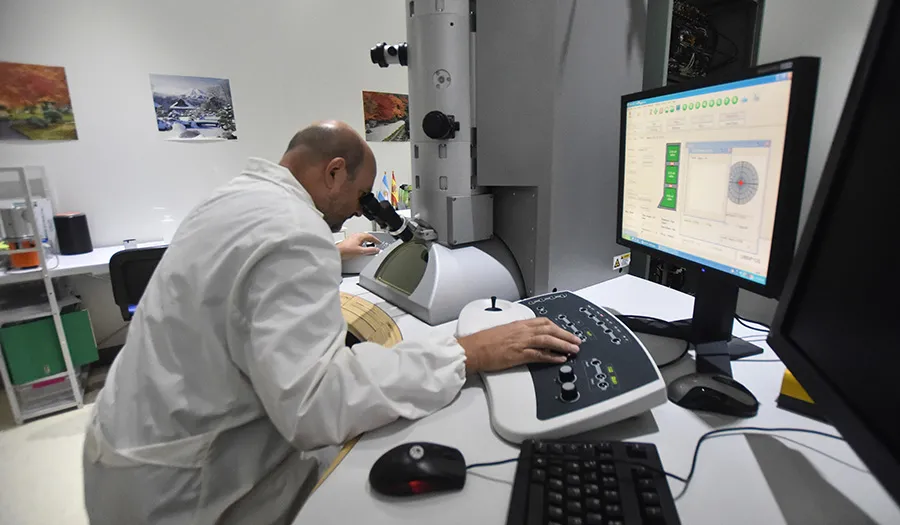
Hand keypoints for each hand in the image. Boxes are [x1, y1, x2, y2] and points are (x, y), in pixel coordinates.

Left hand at [337, 233, 380, 259]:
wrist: (337, 252)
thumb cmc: (346, 250)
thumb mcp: (361, 252)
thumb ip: (370, 250)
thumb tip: (376, 250)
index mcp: (359, 236)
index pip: (370, 236)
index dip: (376, 240)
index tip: (379, 243)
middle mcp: (355, 235)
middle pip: (366, 236)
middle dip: (371, 240)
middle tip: (376, 243)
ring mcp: (352, 237)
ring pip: (362, 238)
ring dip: (366, 241)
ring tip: (369, 246)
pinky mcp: (349, 241)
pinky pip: (358, 240)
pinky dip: (362, 243)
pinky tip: (361, 248)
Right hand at [457, 318, 581, 373]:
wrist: (473, 349)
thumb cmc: (483, 342)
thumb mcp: (503, 331)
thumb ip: (516, 332)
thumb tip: (526, 336)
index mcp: (519, 324)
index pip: (543, 322)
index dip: (557, 327)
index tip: (565, 332)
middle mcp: (522, 331)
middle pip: (550, 329)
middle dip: (565, 335)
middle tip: (576, 341)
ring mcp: (521, 342)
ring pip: (548, 340)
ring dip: (563, 344)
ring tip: (573, 350)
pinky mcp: (518, 354)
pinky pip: (540, 354)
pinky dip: (552, 356)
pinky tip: (560, 359)